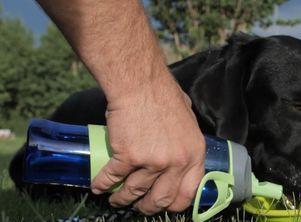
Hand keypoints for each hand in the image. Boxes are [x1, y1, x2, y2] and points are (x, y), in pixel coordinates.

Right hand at [90, 76, 205, 213]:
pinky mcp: (128, 157)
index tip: (164, 205)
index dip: (174, 203)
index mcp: (194, 154)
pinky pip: (112, 178)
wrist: (140, 84)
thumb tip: (181, 148)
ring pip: (135, 191)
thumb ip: (185, 141)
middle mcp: (176, 162)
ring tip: (116, 199)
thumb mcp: (188, 120)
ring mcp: (152, 161)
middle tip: (140, 206)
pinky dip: (102, 184)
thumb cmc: (164, 95)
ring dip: (123, 199)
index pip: (188, 192)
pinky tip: (98, 186)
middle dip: (148, 207)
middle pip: (162, 198)